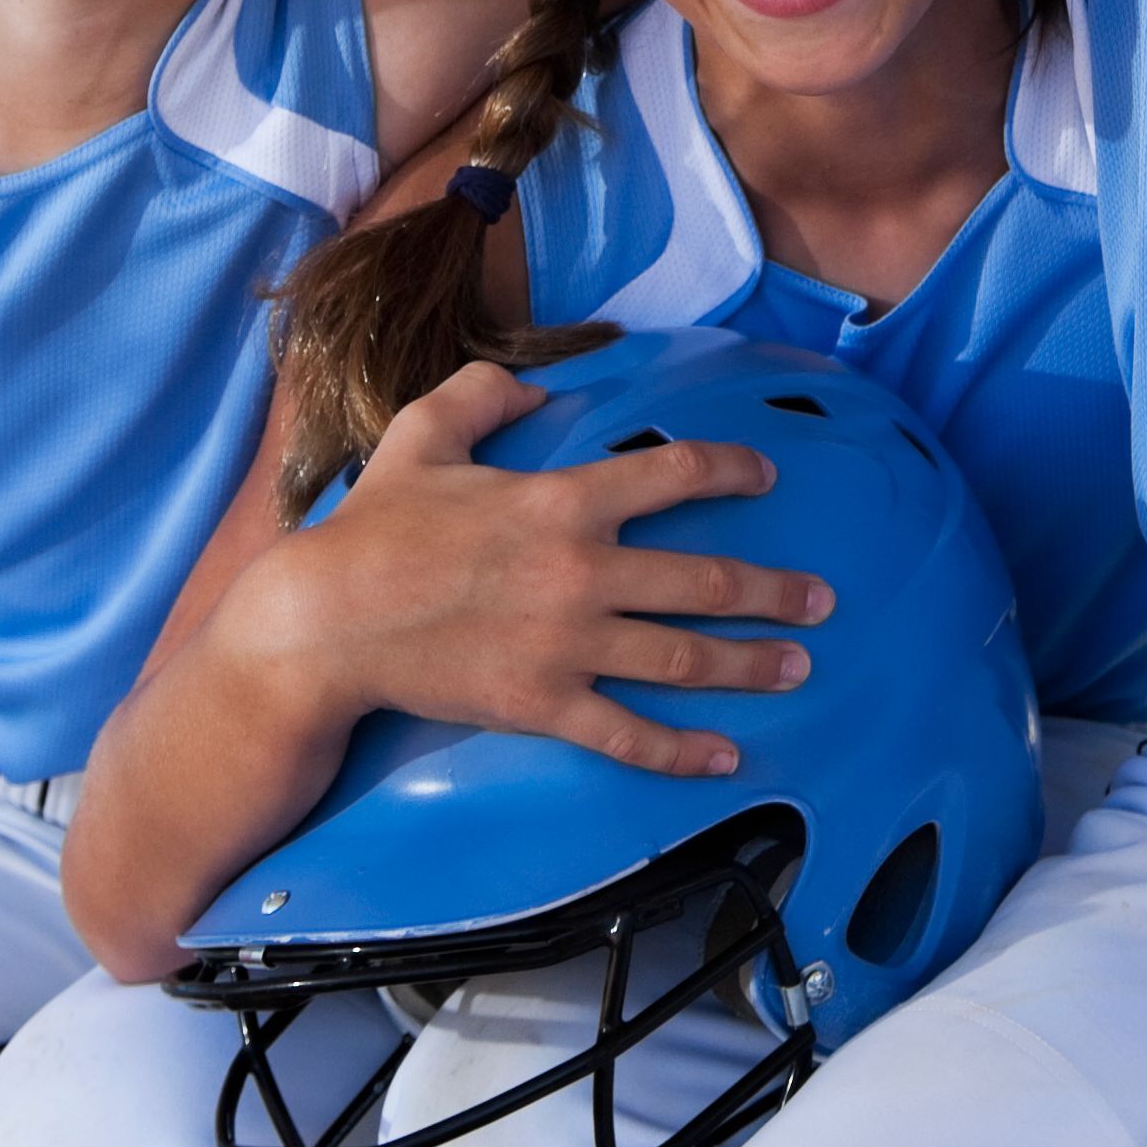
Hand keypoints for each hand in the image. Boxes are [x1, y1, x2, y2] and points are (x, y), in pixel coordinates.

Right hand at [252, 364, 835, 775]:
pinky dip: (683, 750)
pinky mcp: (544, 705)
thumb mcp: (421, 435)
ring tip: (798, 667)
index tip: (766, 478)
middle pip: (705, 580)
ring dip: (751, 665)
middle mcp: (581, 571)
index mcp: (560, 500)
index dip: (731, 470)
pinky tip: (725, 756)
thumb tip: (537, 390)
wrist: (325, 624)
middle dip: (776, 591)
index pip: (672, 473)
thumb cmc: (373, 529)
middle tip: (821, 600)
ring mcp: (568, 645)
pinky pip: (629, 734)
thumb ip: (482, 396)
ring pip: (684, 658)